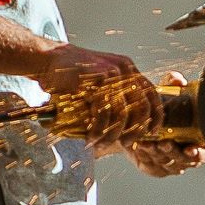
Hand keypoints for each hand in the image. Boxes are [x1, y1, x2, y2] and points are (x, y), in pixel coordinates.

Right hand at [40, 45, 161, 146]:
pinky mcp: (96, 79)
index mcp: (128, 69)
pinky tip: (91, 136)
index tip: (152, 133)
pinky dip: (98, 128)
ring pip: (122, 113)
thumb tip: (129, 127)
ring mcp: (111, 73)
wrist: (48, 60)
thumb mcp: (99, 83)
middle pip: (142, 106)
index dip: (156, 116)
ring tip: (102, 143)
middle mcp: (124, 69)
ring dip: (113, 133)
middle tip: (126, 144)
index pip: (152, 94)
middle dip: (136, 130)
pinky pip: (104, 111)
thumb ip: (114, 97)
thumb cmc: (72, 78)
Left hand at [124, 71, 204, 176]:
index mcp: (197, 141)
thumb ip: (173, 84)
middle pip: (184, 161)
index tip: (191, 148)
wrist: (136, 121)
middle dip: (174, 153)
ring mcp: (170, 164)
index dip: (199, 154)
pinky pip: (151, 166)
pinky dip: (145, 156)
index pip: (204, 154)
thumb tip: (178, 79)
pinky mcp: (154, 168)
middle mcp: (186, 156)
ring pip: (166, 163)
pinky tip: (139, 147)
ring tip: (147, 143)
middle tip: (164, 143)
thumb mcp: (166, 93)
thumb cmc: (160, 108)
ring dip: (157, 154)